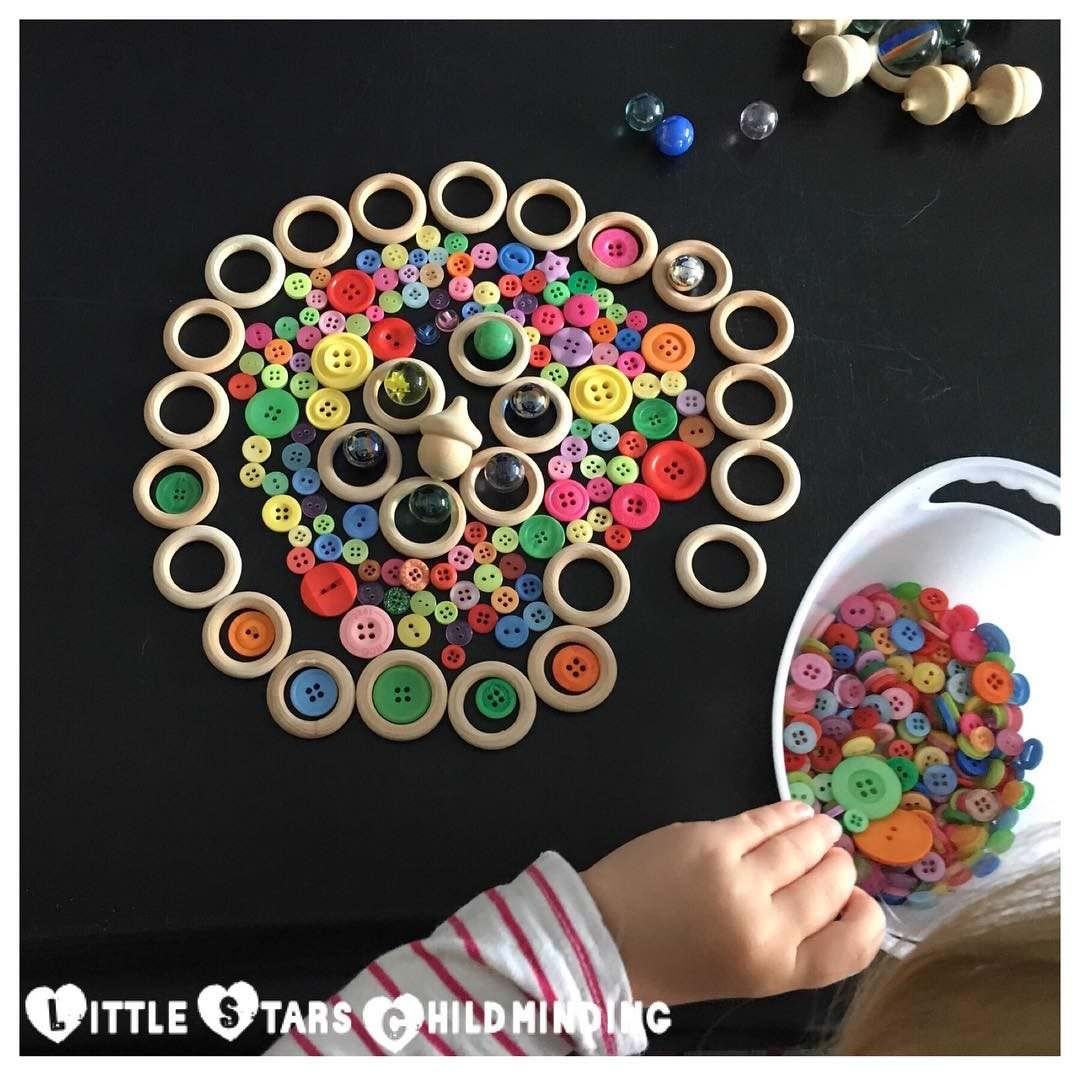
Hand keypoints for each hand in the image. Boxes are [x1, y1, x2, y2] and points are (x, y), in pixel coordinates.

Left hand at [580, 800, 884, 1005]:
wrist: (604, 937)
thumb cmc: (670, 961)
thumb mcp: (741, 975)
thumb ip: (788, 944)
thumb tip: (832, 899)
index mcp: (775, 971)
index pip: (854, 946)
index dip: (867, 918)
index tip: (859, 901)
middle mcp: (764, 926)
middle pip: (831, 886)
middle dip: (838, 867)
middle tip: (835, 856)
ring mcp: (737, 879)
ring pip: (802, 846)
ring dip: (819, 833)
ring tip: (824, 827)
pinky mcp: (710, 841)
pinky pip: (763, 820)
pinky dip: (785, 813)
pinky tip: (795, 811)